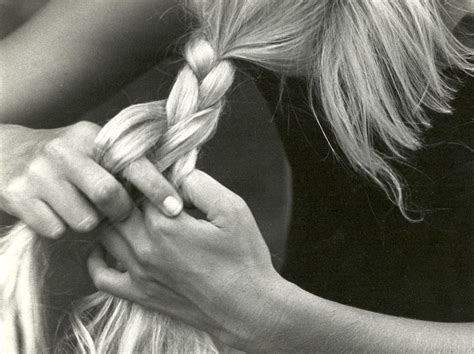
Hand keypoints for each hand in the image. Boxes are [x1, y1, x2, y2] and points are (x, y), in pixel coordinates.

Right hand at [0, 122, 182, 237]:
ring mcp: (38, 173)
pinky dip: (59, 227)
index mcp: (90, 137)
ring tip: (76, 206)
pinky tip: (52, 210)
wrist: (3, 152)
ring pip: (83, 220)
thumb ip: (121, 162)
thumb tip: (164, 187)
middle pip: (108, 195)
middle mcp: (64, 151)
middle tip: (116, 213)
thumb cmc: (62, 156)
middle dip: (119, 212)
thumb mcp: (90, 146)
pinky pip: (55, 229)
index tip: (175, 208)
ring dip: (86, 222)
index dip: (156, 187)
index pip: (131, 163)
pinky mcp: (17, 195)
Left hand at [88, 170, 282, 349]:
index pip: (139, 185)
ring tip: (132, 211)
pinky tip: (111, 245)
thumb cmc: (244, 258)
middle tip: (144, 188)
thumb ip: (199, 184)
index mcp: (165, 225)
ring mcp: (138, 273)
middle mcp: (144, 248)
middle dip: (128, 193)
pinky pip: (101, 275)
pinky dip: (97, 257)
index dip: (149, 175)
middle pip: (116, 207)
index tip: (159, 173)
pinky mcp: (139, 294)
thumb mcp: (232, 210)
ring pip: (105, 234)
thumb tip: (174, 173)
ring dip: (113, 218)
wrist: (248, 308)